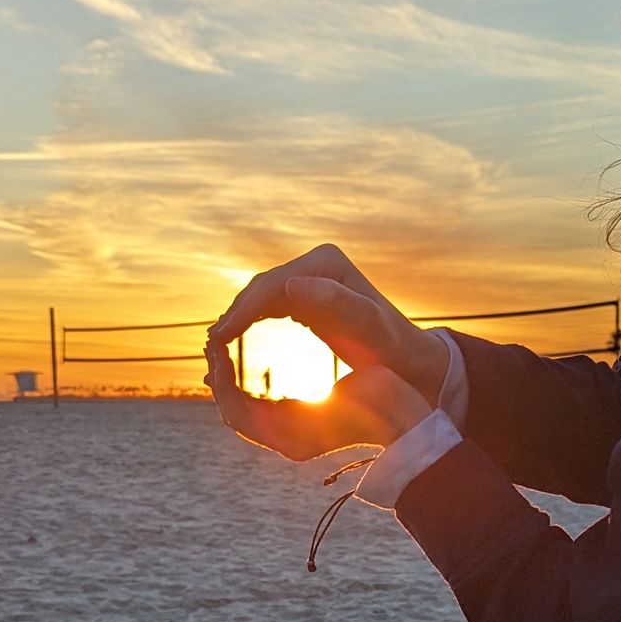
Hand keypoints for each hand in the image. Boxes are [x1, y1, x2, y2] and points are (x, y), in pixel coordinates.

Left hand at [205, 336, 432, 462]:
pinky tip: (245, 364)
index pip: (236, 412)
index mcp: (291, 441)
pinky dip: (247, 387)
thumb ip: (292, 394)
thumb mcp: (335, 392)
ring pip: (244, 412)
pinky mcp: (300, 429)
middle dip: (221, 378)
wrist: (407, 422)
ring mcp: (293, 439)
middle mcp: (288, 445)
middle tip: (213, 342)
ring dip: (231, 381)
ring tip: (224, 350)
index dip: (222, 378)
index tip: (217, 343)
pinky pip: (261, 409)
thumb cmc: (377, 404)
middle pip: (235, 414)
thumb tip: (239, 391)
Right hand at [209, 245, 449, 399]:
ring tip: (217, 345)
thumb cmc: (392, 347)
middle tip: (210, 344)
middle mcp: (318, 263)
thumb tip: (290, 283)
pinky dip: (252, 320)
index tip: (219, 337)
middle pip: (263, 286)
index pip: (271, 284)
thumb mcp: (368, 327)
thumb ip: (336, 304)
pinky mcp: (312, 293)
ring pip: (263, 294)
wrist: (410, 358)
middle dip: (235, 313)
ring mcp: (315, 277)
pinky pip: (272, 304)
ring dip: (239, 317)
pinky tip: (237, 339)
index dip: (242, 310)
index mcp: (326, 264)